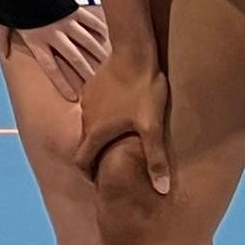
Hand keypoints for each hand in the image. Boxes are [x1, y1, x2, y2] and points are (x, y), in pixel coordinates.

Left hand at [2, 4, 108, 101]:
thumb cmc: (12, 3)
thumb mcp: (2, 23)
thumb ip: (2, 40)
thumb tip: (3, 55)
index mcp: (37, 41)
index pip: (51, 68)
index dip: (62, 83)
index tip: (73, 96)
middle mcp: (54, 35)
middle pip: (74, 58)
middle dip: (87, 73)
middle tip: (98, 86)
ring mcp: (66, 22)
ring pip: (86, 42)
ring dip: (98, 54)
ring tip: (110, 65)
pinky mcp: (74, 10)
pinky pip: (90, 22)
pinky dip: (99, 29)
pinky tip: (108, 37)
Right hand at [74, 41, 170, 194]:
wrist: (134, 53)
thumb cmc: (143, 91)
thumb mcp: (152, 127)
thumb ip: (156, 159)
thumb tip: (162, 191)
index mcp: (96, 133)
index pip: (81, 162)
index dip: (88, 175)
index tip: (98, 181)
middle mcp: (86, 119)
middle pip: (85, 145)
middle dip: (96, 156)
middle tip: (112, 162)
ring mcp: (88, 102)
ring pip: (90, 125)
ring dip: (100, 135)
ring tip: (120, 136)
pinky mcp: (93, 87)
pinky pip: (94, 108)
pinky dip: (103, 117)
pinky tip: (121, 112)